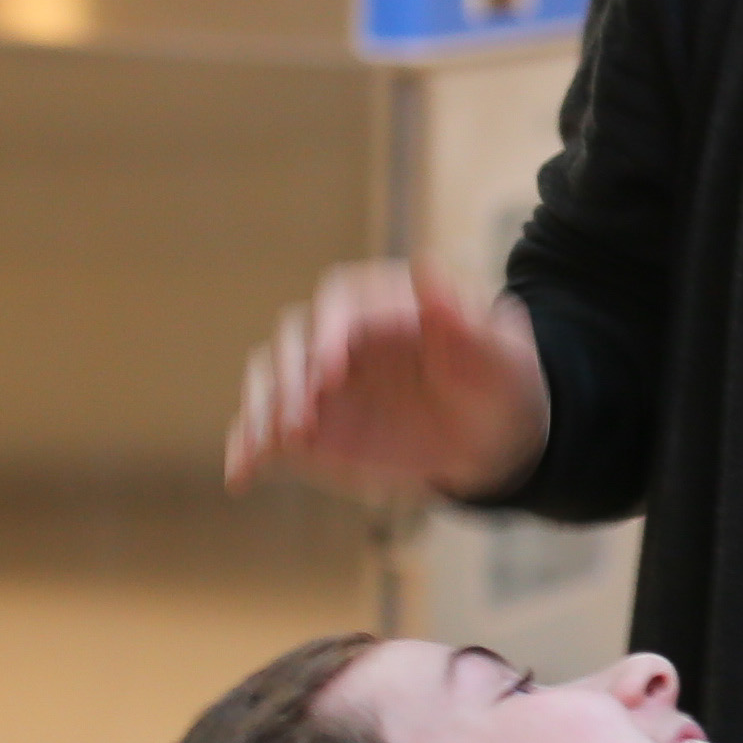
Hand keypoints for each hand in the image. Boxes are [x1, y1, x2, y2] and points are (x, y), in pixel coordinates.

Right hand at [223, 255, 549, 500]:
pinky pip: (266, 430)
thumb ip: (463, 318)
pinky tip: (241, 476)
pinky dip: (247, 448)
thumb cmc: (501, 384)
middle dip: (290, 377)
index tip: (333, 372)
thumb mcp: (498, 353)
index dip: (330, 332)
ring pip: (271, 381)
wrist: (496, 439)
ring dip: (263, 410)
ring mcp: (321, 382)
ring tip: (273, 446)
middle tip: (302, 421)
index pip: (340, 303)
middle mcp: (343, 337)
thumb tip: (428, 266)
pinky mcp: (309, 425)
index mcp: (384, 306)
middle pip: (294, 340)